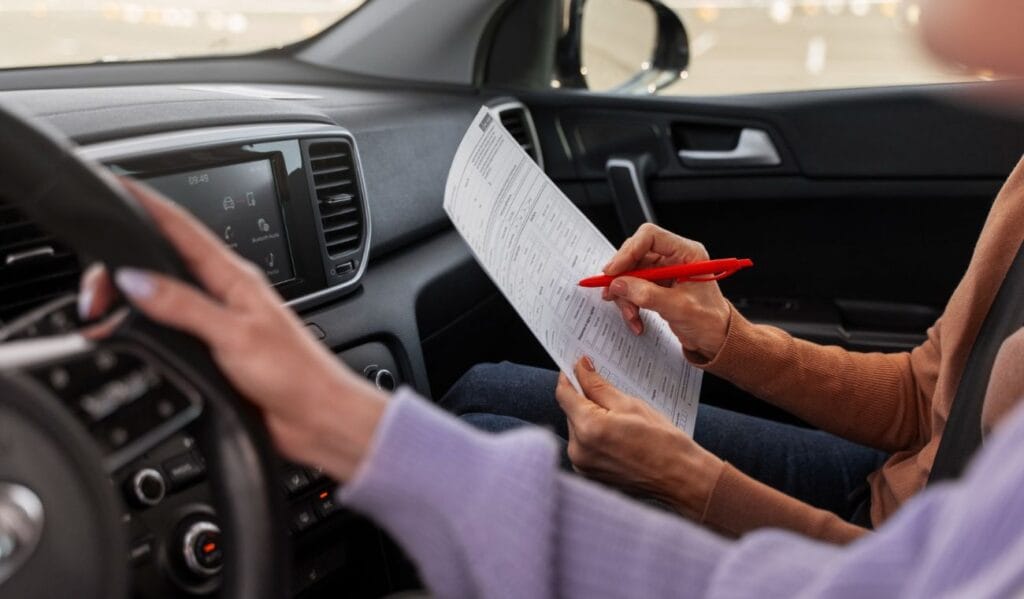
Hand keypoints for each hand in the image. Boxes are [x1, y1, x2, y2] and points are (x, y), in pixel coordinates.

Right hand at [79, 179, 387, 480]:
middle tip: (95, 287)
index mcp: (235, 277)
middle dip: (125, 263)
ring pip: (165, 294)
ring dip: (134, 295)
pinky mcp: (215, 351)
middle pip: (165, 262)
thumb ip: (184, 306)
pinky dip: (146, 325)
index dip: (149, 205)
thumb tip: (136, 279)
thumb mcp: (235, 334)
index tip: (119, 187)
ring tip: (104, 304)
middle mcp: (226, 294)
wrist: (318, 417)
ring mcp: (220, 322)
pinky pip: (172, 327)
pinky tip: (133, 331)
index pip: (183, 229)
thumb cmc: (296, 374)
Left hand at [555, 356, 721, 519]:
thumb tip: (581, 368)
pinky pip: (584, 446)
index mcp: (588, 429)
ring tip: (620, 419)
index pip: (564, 394)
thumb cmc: (663, 442)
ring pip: (577, 429)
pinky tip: (618, 435)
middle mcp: (579, 450)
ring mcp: (582, 465)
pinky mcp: (589, 475)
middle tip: (609, 392)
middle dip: (585, 399)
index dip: (570, 376)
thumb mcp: (631, 404)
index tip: (578, 366)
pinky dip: (595, 436)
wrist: (681, 479)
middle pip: (570, 412)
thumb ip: (599, 386)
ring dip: (590, 418)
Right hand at [602, 223, 730, 360]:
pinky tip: (635, 318)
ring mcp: (664, 271)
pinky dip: (630, 303)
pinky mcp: (657, 285)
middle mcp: (674, 258)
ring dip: (625, 295)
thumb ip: (648, 295)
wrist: (715, 338)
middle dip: (623, 277)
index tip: (614, 271)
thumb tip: (619, 284)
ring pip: (631, 273)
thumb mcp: (679, 308)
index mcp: (687, 253)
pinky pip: (633, 288)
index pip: (650, 237)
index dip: (629, 251)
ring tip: (631, 314)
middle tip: (612, 292)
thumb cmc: (710, 321)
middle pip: (636, 254)